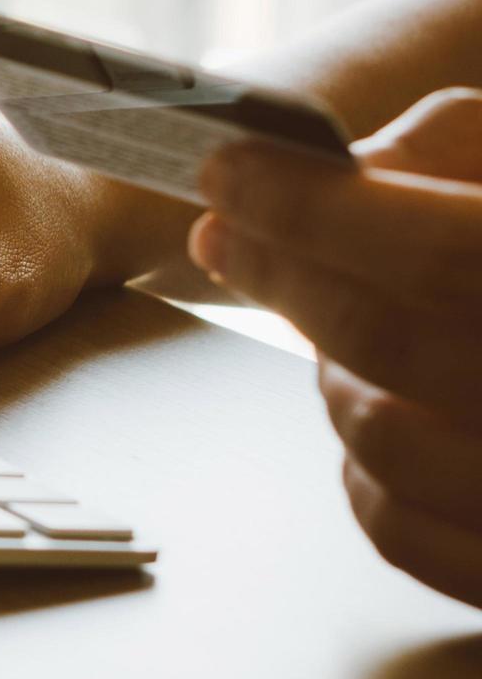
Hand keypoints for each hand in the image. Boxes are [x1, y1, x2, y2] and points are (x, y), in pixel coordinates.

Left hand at [188, 87, 481, 606]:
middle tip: (224, 232)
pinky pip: (396, 525)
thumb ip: (455, 153)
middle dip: (280, 273)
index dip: (312, 207)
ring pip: (374, 435)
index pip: (438, 251)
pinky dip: (362, 461)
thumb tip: (337, 171)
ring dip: (329, 368)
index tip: (228, 170)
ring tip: (337, 318)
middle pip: (385, 339)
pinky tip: (382, 406)